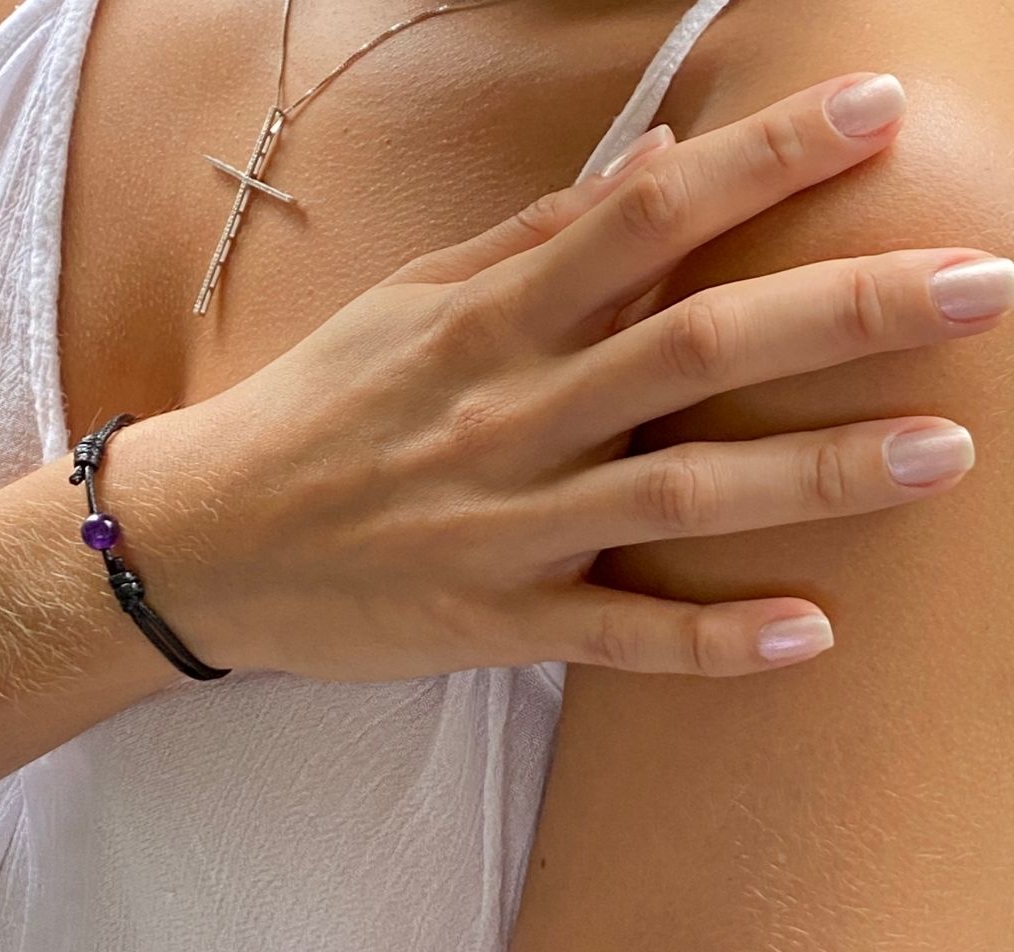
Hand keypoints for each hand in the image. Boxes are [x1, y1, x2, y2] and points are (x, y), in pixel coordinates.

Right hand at [154, 71, 1009, 680]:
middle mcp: (507, 418)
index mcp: (486, 324)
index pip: (644, 219)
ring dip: (816, 474)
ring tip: (947, 453)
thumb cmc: (318, 409)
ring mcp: (504, 529)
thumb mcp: (410, 304)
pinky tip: (810, 633)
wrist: (211, 538)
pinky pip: (618, 635)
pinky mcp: (493, 624)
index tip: (876, 116)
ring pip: (677, 497)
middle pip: (692, 349)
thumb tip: (658, 162)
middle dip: (843, 308)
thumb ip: (533, 238)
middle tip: (983, 283)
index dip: (764, 161)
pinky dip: (712, 639)